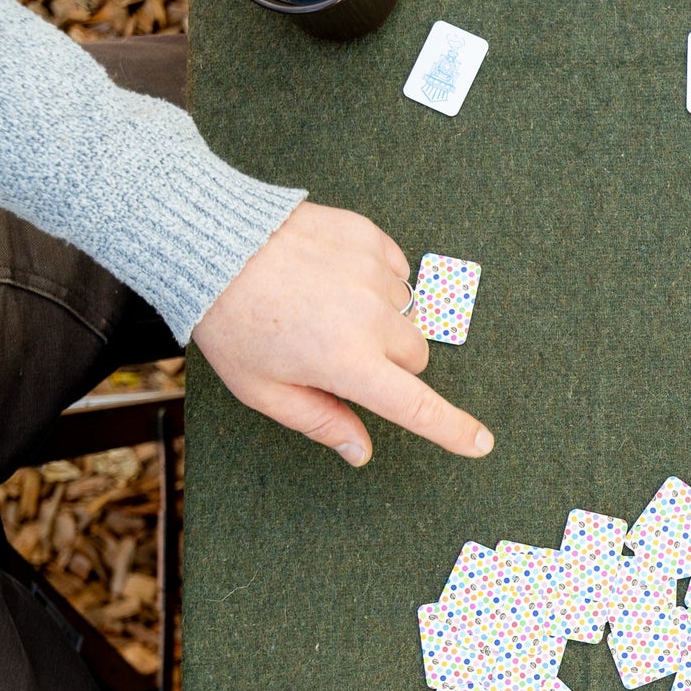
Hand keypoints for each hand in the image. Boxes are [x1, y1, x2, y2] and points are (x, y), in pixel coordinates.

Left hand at [192, 202, 493, 467]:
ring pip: (406, 313)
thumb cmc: (231, 322)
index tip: (482, 443)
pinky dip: (374, 278)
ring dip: (380, 317)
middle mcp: (370, 319)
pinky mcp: (369, 238)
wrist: (209, 241)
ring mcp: (373, 274)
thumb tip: (361, 452)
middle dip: (388, 361)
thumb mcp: (262, 388)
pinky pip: (395, 269)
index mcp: (346, 363)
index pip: (416, 407)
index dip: (452, 429)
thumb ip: (320, 421)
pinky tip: (331, 275)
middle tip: (336, 349)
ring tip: (325, 304)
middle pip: (415, 357)